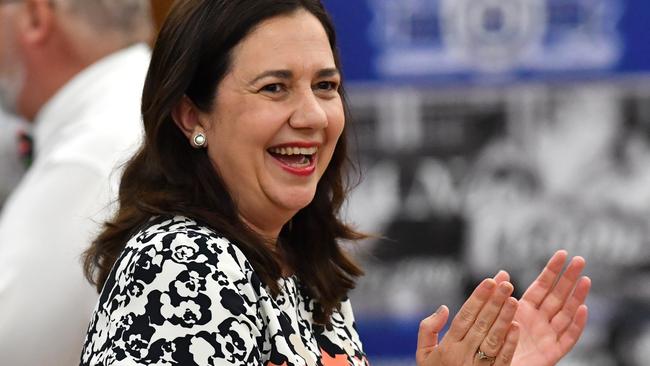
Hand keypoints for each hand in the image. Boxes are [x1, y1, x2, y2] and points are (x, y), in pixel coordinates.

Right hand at [417, 279, 519, 365]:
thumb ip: (427, 329)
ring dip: (504, 318)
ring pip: (492, 339)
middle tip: (506, 283)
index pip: (464, 316)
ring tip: (513, 299)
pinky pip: (502, 359)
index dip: (478, 298)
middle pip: (480, 324)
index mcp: (447, 347)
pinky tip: (516, 327)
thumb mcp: (423, 355)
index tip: (489, 281)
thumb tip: (443, 308)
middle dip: (494, 301)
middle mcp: (463, 355)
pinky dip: (509, 343)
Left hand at [495, 250, 590, 365]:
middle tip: (580, 259)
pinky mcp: (551, 353)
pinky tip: (582, 309)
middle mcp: (539, 321)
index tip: (562, 253)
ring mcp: (547, 336)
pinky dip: (577, 325)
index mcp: (525, 310)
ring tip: (585, 279)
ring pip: (566, 314)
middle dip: (569, 278)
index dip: (552, 270)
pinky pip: (568, 338)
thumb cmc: (491, 342)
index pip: (542, 286)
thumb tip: (502, 272)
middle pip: (558, 296)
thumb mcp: (493, 315)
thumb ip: (499, 294)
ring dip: (577, 297)